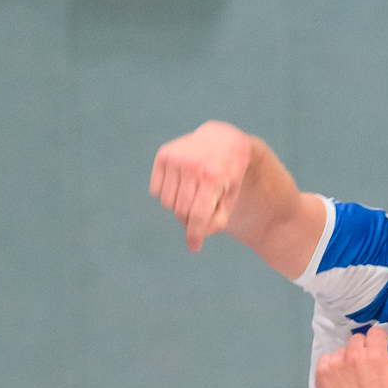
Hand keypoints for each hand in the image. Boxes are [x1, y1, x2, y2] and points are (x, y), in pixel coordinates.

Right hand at [150, 121, 254, 252]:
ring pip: (167, 203)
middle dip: (189, 218)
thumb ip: (217, 220)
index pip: (198, 215)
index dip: (195, 235)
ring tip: (192, 193)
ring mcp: (176, 158)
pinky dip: (166, 192)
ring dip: (178, 205)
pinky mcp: (163, 155)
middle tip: (199, 210)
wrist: (222, 139)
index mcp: (212, 177)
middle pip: (181, 211)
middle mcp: (192, 166)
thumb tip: (194, 239)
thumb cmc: (228, 175)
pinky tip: (180, 182)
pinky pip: (156, 190)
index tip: (193, 247)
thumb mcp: (231, 197)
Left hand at [314, 328, 387, 387]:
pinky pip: (325, 359)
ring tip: (347, 377)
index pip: (375, 332)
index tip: (374, 347)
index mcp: (375, 354)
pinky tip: (335, 379)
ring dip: (344, 360)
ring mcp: (336, 363)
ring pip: (341, 351)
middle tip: (360, 366)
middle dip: (360, 350)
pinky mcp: (322, 372)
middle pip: (356, 340)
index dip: (376, 340)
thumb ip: (383, 360)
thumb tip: (376, 353)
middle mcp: (354, 354)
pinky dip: (330, 366)